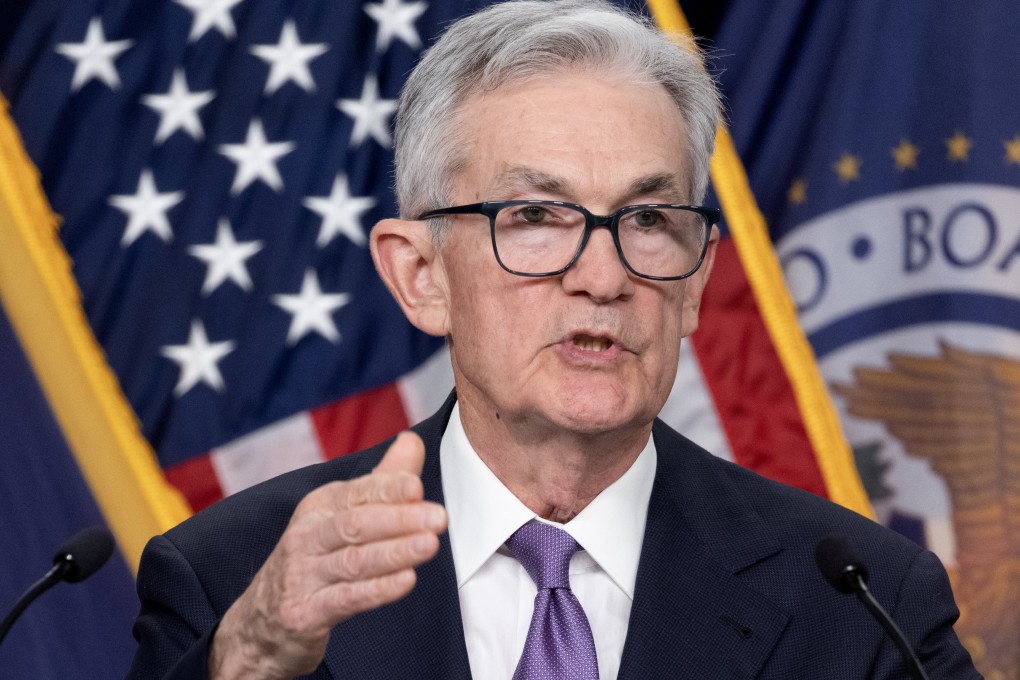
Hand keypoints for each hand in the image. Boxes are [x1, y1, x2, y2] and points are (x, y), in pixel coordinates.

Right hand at [208, 431, 446, 679]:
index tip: (418, 486)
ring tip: (430, 545)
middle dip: (400, 519)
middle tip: (438, 518)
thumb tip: (412, 440)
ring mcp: (304, 575)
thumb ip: (382, 480)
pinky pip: (346, 598)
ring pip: (354, 560)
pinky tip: (406, 581)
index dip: (388, 488)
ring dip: (395, 552)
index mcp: (320, 506)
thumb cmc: (316, 558)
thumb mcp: (342, 515)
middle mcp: (308, 536)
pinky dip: (378, 590)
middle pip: (356, 523)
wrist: (264, 621)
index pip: (357, 493)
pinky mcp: (306, 612)